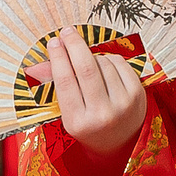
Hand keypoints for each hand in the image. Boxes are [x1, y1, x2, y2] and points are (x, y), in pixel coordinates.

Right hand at [31, 27, 147, 157]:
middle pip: (86, 69)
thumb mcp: (68, 114)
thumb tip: (37, 64)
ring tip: (86, 60)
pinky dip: (108, 58)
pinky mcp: (138, 94)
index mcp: (78, 122)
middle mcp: (102, 114)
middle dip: (74, 45)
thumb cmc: (89, 126)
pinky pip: (119, 63)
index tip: (53, 42)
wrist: (120, 143)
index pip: (66, 81)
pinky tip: (103, 63)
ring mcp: (123, 104)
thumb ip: (56, 87)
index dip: (58, 58)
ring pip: (103, 63)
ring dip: (92, 55)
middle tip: (67, 32)